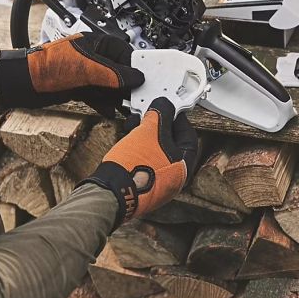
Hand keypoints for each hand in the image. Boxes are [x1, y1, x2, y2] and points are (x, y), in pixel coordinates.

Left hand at [0, 32, 143, 116]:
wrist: (22, 82)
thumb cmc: (48, 65)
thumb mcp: (87, 68)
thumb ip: (114, 74)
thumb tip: (135, 78)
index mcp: (96, 44)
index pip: (124, 53)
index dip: (134, 68)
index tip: (144, 81)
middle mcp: (92, 57)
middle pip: (118, 72)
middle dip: (126, 86)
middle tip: (137, 98)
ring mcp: (85, 73)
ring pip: (109, 86)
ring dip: (117, 98)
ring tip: (126, 108)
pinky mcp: (78, 88)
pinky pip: (98, 97)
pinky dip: (104, 104)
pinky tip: (111, 111)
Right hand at [78, 97, 197, 223]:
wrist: (110, 192)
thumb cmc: (133, 166)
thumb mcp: (149, 131)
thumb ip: (160, 114)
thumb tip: (165, 105)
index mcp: (183, 167)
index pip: (188, 136)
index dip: (177, 118)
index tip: (167, 108)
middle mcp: (174, 178)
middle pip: (171, 144)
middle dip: (158, 126)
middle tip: (148, 115)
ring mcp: (159, 184)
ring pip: (157, 152)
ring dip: (146, 136)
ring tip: (133, 127)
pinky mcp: (144, 185)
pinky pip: (147, 162)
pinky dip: (140, 150)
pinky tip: (129, 141)